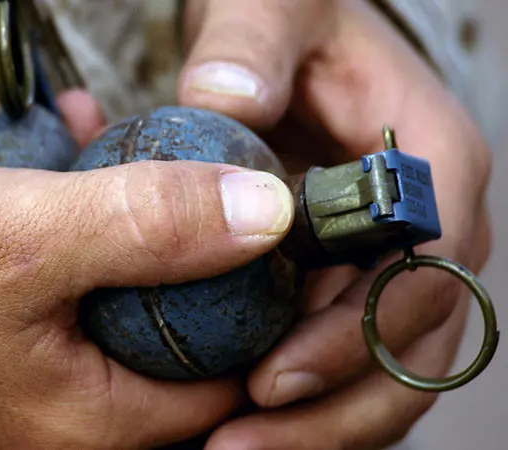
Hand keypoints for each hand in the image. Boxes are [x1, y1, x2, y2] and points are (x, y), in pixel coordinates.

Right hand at [0, 91, 295, 448]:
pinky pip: (68, 306)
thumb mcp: (32, 237)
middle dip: (184, 262)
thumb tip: (267, 214)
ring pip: (117, 318)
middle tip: (193, 197)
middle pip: (171, 349)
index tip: (260, 247)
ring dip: (128, 241)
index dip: (254, 312)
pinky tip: (70, 183)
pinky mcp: (3, 363)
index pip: (222, 383)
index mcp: (90, 426)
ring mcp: (29, 399)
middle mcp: (63, 430)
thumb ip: (153, 228)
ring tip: (123, 169)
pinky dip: (79, 248)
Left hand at [178, 0, 491, 447]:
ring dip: (316, 422)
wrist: (285, 42)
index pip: (424, 274)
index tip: (273, 376)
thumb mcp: (272, 9)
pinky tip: (234, 423)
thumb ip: (251, 48)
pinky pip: (342, 356)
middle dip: (334, 409)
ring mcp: (394, 261)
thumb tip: (229, 102)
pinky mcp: (350, 281)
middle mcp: (431, 228)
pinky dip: (300, 398)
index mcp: (436, 165)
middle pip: (412, 346)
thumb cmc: (290, 20)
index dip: (356, 336)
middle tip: (243, 446)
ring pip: (383, 370)